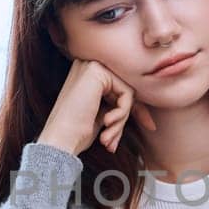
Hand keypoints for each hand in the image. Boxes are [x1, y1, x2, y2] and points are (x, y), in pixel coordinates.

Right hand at [36, 59, 158, 156]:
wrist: (60, 140)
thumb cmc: (76, 133)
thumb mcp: (103, 116)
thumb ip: (118, 106)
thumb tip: (146, 112)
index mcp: (86, 75)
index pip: (119, 88)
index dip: (132, 109)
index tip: (148, 126)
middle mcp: (87, 65)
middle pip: (124, 89)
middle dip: (125, 117)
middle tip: (113, 142)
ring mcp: (91, 66)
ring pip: (127, 92)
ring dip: (121, 119)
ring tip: (108, 138)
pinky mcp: (96, 72)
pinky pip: (126, 93)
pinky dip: (122, 113)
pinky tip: (106, 124)